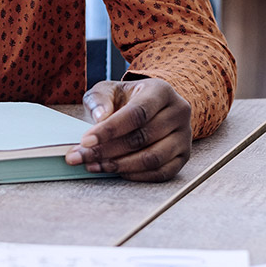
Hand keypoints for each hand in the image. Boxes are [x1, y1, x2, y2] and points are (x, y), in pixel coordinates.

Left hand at [64, 78, 191, 181]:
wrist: (150, 106)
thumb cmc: (126, 98)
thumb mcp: (109, 90)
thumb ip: (100, 99)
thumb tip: (100, 117)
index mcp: (161, 91)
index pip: (137, 113)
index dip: (110, 129)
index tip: (85, 141)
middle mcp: (178, 113)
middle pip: (143, 137)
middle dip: (107, 150)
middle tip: (81, 157)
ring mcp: (184, 136)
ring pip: (153, 158)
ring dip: (120, 165)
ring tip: (94, 166)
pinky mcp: (184, 156)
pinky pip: (162, 172)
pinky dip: (136, 175)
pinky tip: (115, 171)